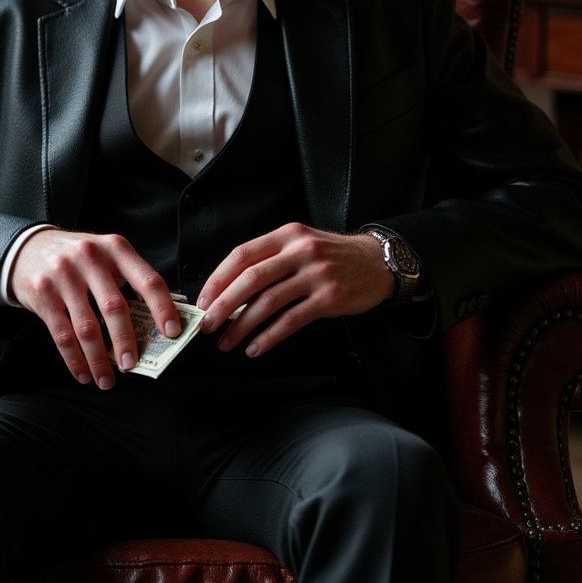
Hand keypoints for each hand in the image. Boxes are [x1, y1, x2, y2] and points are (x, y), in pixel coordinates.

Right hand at [8, 228, 180, 388]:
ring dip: (99, 359)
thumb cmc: (78, 257)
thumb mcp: (106, 254)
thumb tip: (155, 321)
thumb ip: (129, 279)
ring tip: (107, 380)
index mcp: (116, 248)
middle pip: (114, 307)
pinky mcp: (43, 294)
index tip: (172, 332)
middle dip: (126, 341)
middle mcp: (90, 258)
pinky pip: (61, 334)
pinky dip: (74, 359)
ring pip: (86, 326)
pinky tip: (83, 373)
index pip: (147, 280)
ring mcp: (64, 276)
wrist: (28, 248)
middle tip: (132, 365)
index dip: (162, 308)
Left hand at [197, 223, 394, 357]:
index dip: (219, 278)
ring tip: (227, 342)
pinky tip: (256, 347)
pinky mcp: (329, 298)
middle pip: (251, 278)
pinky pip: (291, 320)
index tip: (204, 299)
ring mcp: (315, 274)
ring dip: (242, 326)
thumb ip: (271, 258)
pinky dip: (270, 337)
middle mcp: (300, 251)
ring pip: (269, 302)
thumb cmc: (332, 256)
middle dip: (224, 304)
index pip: (243, 254)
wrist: (377, 262)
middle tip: (207, 324)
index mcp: (287, 235)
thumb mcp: (301, 243)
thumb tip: (231, 289)